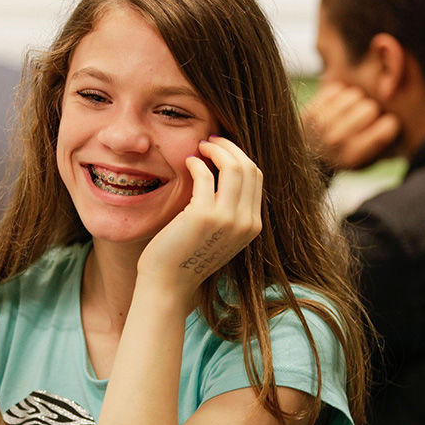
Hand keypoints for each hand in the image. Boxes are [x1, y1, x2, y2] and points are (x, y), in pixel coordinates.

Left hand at [137, 136, 262, 301]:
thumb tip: (223, 168)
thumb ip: (227, 207)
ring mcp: (227, 220)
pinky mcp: (203, 216)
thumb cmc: (185, 254)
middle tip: (209, 141)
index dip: (239, 156)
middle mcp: (246, 223)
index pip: (256, 177)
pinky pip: (205, 175)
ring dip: (215, 150)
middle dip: (229, 148)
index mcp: (253, 226)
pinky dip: (197, 163)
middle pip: (249, 168)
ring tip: (200, 146)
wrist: (168, 283)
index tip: (220, 148)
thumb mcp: (217, 232)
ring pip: (234, 167)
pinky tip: (188, 162)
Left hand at [301, 82, 400, 171]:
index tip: (385, 126)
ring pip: (354, 95)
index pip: (388, 127)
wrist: (313, 156)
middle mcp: (336, 141)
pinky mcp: (311, 109)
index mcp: (355, 156)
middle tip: (366, 118)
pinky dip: (341, 95)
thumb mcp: (374, 157)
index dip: (390, 123)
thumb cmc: (351, 154)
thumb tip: (404, 116)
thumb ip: (392, 141)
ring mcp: (321, 124)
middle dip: (373, 111)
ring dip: (357, 101)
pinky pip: (337, 89)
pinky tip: (339, 106)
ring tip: (352, 112)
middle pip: (370, 109)